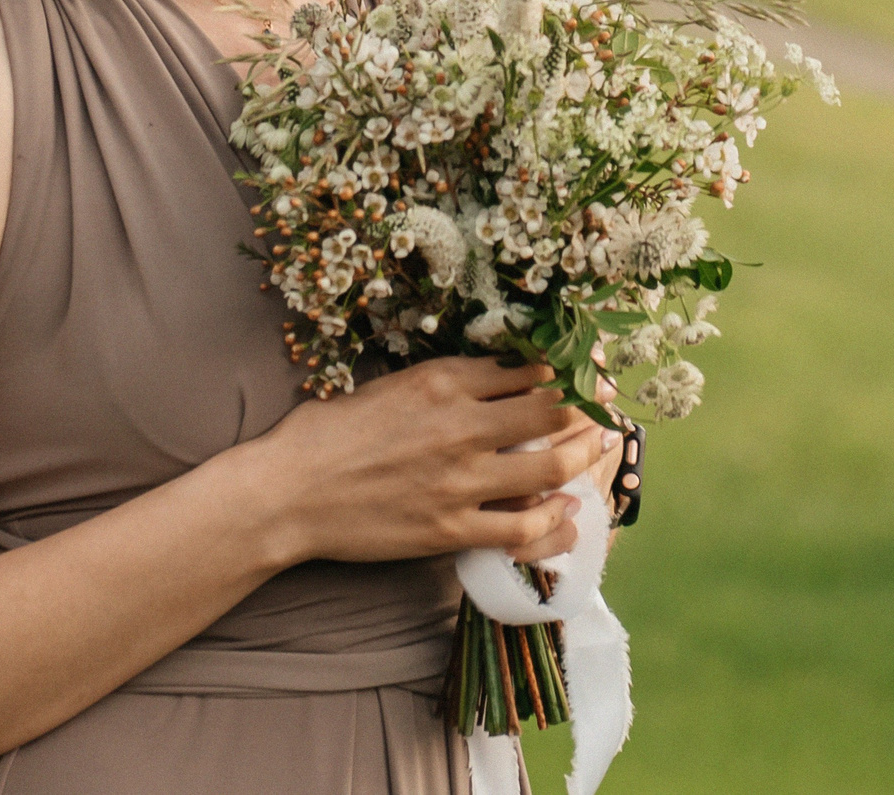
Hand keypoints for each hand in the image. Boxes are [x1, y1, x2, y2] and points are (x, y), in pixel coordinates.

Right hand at [241, 357, 615, 567]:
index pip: (527, 366)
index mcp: (442, 381)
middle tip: (607, 405)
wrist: (287, 494)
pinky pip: (524, 527)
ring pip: (552, 465)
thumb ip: (443, 382)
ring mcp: (460, 480)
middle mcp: (461, 424)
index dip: (567, 365)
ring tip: (597, 451)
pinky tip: (568, 515)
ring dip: (584, 456)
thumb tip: (492, 375)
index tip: (584, 366)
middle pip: (553, 409)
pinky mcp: (451, 528)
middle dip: (590, 405)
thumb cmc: (326, 435)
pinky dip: (556, 521)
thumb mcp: (388, 386)